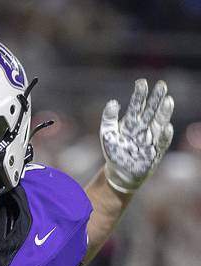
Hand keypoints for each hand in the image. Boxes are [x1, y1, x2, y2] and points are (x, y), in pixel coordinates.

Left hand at [100, 79, 173, 193]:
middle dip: (156, 98)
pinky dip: (164, 135)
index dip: (139, 95)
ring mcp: (150, 138)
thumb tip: (113, 102)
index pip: (136, 106)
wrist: (120, 172)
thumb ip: (108, 118)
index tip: (141, 82)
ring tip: (168, 100)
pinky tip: (166, 126)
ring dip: (163, 112)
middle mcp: (143, 128)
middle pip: (151, 111)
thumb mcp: (107, 134)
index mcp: (131, 123)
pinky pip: (161, 142)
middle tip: (162, 85)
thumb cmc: (115, 152)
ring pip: (159, 123)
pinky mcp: (155, 151)